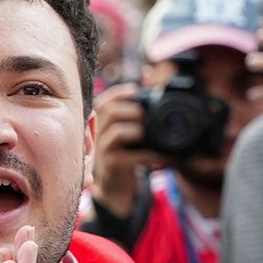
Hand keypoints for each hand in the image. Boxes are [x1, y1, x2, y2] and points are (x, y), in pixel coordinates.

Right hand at [91, 82, 165, 217]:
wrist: (116, 187)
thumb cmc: (124, 154)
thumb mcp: (128, 128)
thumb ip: (137, 104)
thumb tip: (149, 75)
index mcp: (101, 121)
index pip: (106, 99)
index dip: (121, 92)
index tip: (138, 91)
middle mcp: (97, 133)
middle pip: (110, 111)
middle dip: (134, 110)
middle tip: (151, 117)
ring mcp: (103, 150)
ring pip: (117, 132)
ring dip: (140, 130)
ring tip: (157, 136)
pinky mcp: (112, 166)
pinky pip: (131, 156)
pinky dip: (151, 155)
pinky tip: (165, 156)